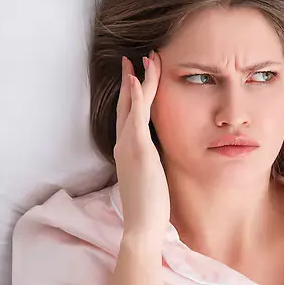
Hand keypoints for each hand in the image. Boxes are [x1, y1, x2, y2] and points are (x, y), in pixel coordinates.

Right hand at [114, 52, 170, 242]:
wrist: (141, 226)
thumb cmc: (149, 209)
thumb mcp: (152, 180)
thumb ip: (152, 165)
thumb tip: (159, 161)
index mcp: (128, 151)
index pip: (129, 116)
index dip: (132, 95)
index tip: (137, 77)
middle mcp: (124, 145)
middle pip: (126, 104)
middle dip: (131, 79)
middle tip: (135, 57)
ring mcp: (129, 146)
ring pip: (132, 104)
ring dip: (139, 79)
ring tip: (147, 58)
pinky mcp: (138, 151)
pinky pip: (135, 117)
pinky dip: (136, 97)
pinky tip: (138, 79)